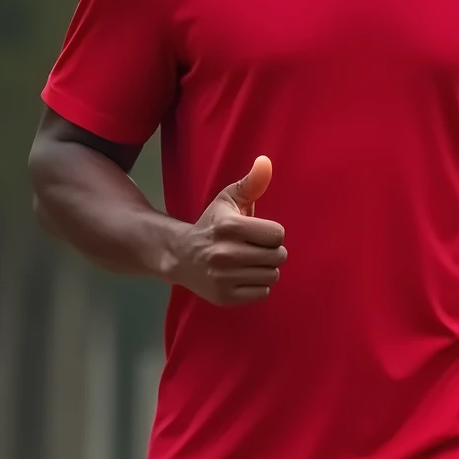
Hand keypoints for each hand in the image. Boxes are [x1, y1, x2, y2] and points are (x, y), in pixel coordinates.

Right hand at [166, 156, 285, 304]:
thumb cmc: (212, 225)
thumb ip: (251, 183)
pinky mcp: (224, 297)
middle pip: (278, 257)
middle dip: (270, 252)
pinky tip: (241, 277)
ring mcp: (223, 277)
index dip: (270, 233)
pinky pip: (263, 293)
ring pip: (272, 276)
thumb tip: (266, 162)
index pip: (277, 235)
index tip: (255, 233)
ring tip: (247, 263)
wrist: (180, 256)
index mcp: (229, 226)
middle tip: (252, 249)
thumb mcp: (228, 200)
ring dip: (265, 269)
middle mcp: (225, 253)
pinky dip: (257, 286)